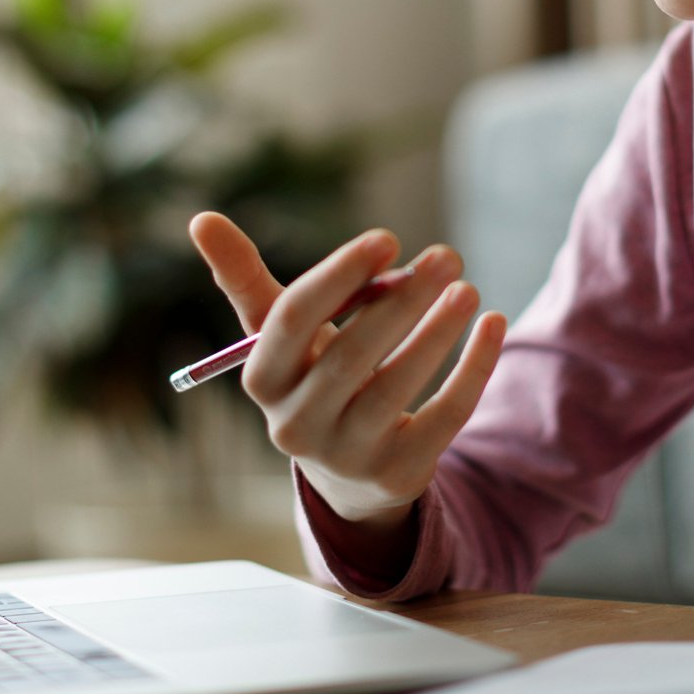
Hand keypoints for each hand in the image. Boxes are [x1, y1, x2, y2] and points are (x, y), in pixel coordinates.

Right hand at [188, 212, 505, 532]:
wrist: (347, 470)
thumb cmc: (311, 375)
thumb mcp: (278, 333)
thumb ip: (244, 278)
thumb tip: (200, 218)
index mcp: (262, 379)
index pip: (290, 322)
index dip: (338, 276)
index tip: (386, 237)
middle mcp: (295, 425)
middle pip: (348, 356)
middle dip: (401, 301)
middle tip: (447, 256)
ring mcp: (348, 456)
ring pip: (398, 388)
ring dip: (438, 332)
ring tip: (466, 288)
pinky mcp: (399, 475)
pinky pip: (444, 418)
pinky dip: (473, 368)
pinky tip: (493, 324)